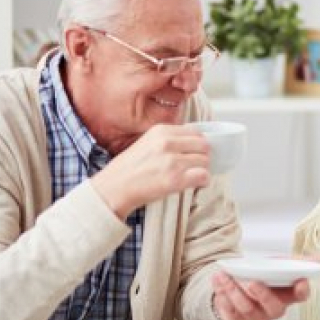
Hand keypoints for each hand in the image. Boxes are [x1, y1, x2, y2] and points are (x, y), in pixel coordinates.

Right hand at [91, 124, 209, 218]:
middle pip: (204, 145)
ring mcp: (172, 161)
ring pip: (205, 161)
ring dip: (202, 169)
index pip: (195, 132)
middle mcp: (168, 142)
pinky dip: (203, 181)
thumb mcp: (147, 143)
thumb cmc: (129, 169)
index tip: (194, 153)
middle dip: (203, 156)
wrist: (113, 188)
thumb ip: (168, 140)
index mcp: (161, 131)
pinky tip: (195, 184)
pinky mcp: (175, 179)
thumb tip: (194, 144)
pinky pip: (203, 176)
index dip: (198, 144)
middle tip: (195, 166)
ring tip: (192, 176)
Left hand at [211, 257, 319, 319]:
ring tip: (224, 276)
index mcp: (288, 294)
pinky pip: (230, 313)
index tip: (300, 281)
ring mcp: (257, 319)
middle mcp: (274, 310)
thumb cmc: (264, 276)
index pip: (300, 295)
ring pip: (247, 308)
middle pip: (273, 307)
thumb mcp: (281, 264)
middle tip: (251, 282)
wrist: (238, 285)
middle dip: (262, 294)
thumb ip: (302, 262)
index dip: (301, 290)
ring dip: (234, 290)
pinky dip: (222, 296)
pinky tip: (218, 282)